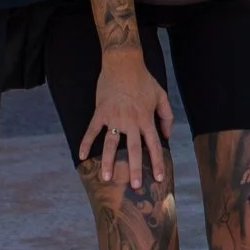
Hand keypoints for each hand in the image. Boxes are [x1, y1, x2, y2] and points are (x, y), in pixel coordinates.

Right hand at [81, 46, 173, 188]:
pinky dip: (86, 143)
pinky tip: (82, 157)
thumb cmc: (144, 79)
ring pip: (111, 144)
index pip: (154, 145)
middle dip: (134, 169)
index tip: (158, 178)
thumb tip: (167, 136)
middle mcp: (131, 121)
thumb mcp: (161, 95)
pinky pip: (92, 130)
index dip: (156, 162)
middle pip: (133, 150)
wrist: (123, 63)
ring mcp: (114, 117)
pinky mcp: (100, 112)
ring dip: (108, 162)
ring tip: (106, 178)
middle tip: (134, 186)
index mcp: (146, 119)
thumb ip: (167, 117)